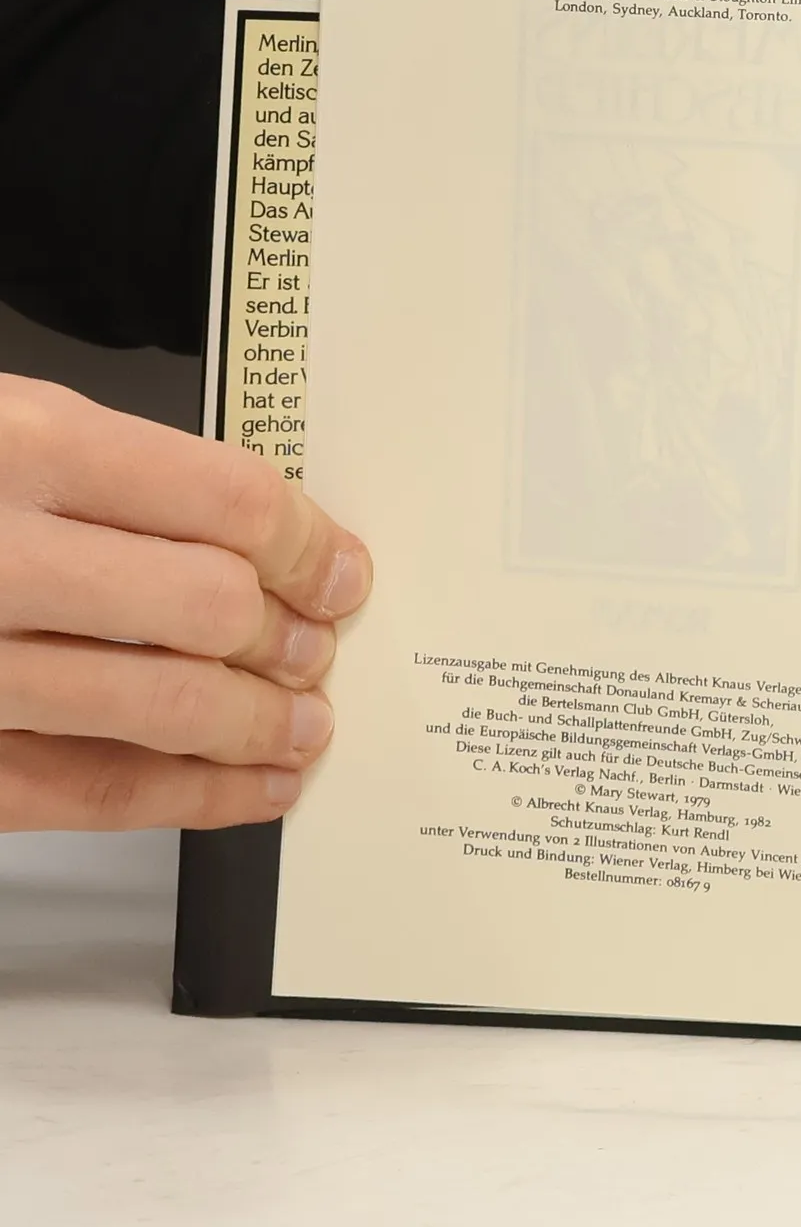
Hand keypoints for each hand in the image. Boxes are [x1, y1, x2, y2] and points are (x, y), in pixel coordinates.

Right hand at [0, 376, 371, 829]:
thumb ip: (115, 474)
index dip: (308, 543)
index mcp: (20, 446)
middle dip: (289, 638)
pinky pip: (93, 792)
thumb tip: (259, 534)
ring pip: (164, 708)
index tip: (340, 570)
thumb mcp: (2, 428)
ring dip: (259, 726)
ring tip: (304, 726)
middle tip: (319, 650)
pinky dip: (193, 798)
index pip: (225, 500)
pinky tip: (247, 791)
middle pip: (211, 608)